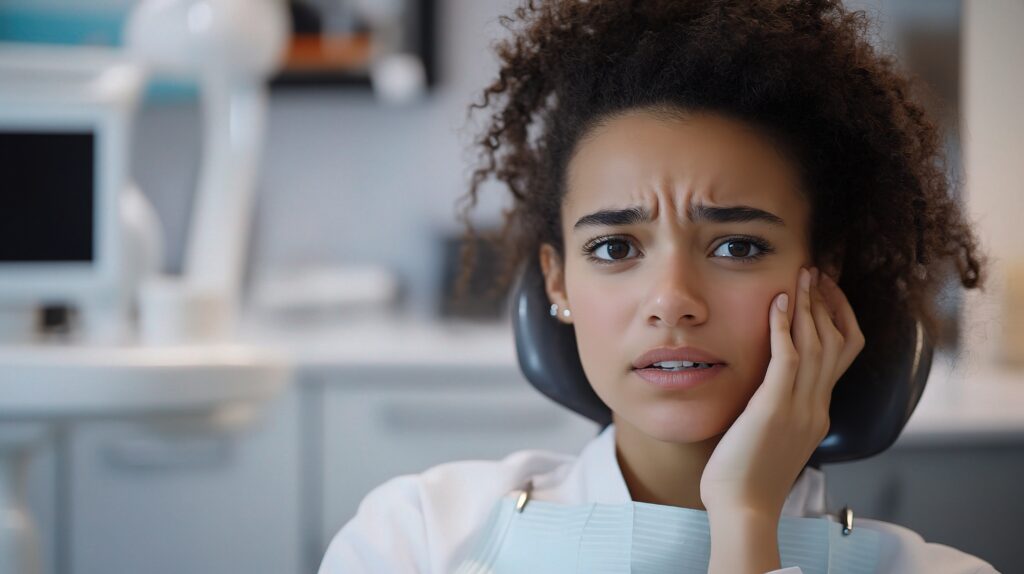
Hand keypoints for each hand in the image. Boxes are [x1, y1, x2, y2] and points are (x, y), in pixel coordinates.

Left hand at [699, 267, 864, 516]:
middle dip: (828, 302)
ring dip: (811, 304)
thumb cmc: (745, 479)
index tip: (825, 292)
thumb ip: (775, 410)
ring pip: (819, 343)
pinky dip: (785, 326)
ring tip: (803, 274)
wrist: (743, 509)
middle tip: (817, 272)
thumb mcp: (770, 438)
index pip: (842, 355)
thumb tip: (764, 389)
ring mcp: (800, 408)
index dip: (838, 318)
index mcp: (817, 414)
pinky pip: (788, 358)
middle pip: (837, 341)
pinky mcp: (774, 408)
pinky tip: (779, 302)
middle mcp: (815, 407)